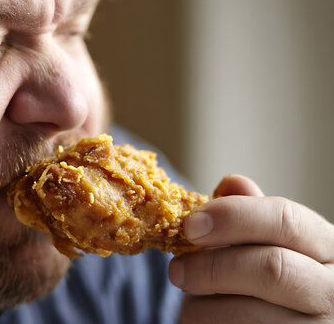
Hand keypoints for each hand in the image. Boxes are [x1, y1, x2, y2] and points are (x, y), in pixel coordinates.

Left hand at [169, 174, 333, 322]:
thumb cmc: (269, 279)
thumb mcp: (267, 243)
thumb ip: (249, 216)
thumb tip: (232, 183)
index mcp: (327, 247)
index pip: (286, 220)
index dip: (234, 217)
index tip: (191, 225)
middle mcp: (332, 289)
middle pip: (270, 268)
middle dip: (213, 267)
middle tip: (176, 271)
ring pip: (247, 311)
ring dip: (204, 304)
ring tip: (193, 300)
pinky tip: (205, 318)